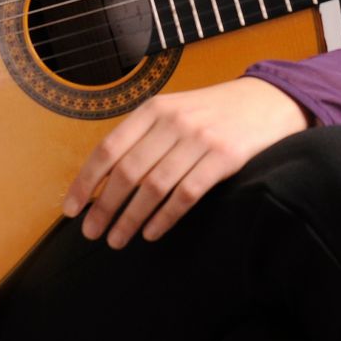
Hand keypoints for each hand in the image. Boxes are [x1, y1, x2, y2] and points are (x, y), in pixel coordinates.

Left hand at [62, 77, 310, 248]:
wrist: (268, 101)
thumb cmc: (214, 112)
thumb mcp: (175, 111)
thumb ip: (144, 137)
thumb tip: (104, 180)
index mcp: (154, 109)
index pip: (109, 148)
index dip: (86, 181)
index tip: (73, 209)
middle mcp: (173, 121)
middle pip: (127, 172)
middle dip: (104, 207)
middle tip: (92, 234)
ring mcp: (199, 138)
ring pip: (153, 186)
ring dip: (130, 218)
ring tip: (117, 240)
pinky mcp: (224, 158)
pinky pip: (185, 194)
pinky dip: (165, 218)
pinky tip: (152, 233)